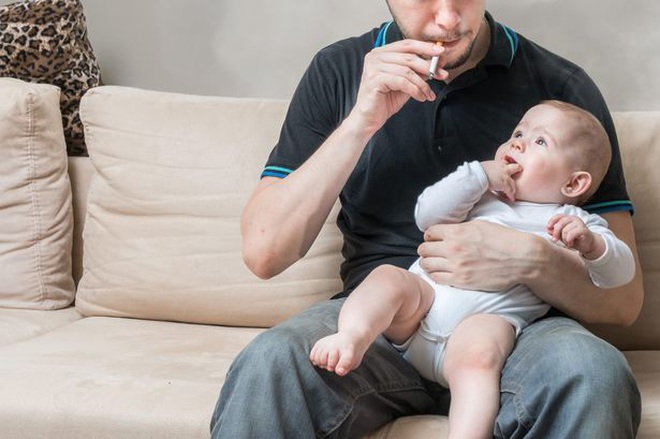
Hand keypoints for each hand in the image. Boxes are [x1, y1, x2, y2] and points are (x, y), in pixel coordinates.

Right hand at [349, 40, 446, 134]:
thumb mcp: (406, 82)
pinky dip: (415, 90)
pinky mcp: (374, 80)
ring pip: (407, 71)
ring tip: (429, 94)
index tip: (441, 53)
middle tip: (442, 75)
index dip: (425, 47)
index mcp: (381, 53)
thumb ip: (418, 71)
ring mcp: (373, 67)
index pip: (406, 44)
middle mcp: (375, 56)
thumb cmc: (385, 100)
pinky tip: (420, 98)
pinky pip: (402, 82)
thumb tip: (438, 61)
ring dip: (422, 83)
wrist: (368, 119)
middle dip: (428, 66)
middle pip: (408, 57)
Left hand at [417, 220, 542, 290]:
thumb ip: (459, 228)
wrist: (522, 258)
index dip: (430, 236)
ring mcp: (456, 265)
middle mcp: (453, 248)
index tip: (434, 239)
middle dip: (426, 250)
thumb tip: (447, 232)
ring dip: (428, 263)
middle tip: (432, 252)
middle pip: (424, 249)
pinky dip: (435, 275)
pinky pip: (437, 278)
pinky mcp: (461, 280)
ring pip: (426, 265)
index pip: (429, 233)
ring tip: (434, 263)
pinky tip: (441, 272)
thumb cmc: (503, 239)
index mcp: (457, 231)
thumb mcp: (480, 225)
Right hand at [481, 160, 520, 201]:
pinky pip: (510, 191)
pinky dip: (510, 195)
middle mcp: (503, 168)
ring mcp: (505, 176)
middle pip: (515, 168)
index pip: (506, 165)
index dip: (507, 169)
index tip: (507, 172)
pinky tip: (510, 198)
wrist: (478, 175)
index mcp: (497, 163)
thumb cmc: (477, 172)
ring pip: (513, 182)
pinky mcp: (505, 184)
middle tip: (519, 174)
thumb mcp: (483, 167)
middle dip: (518, 170)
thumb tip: (485, 173)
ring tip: (512, 193)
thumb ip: (488, 170)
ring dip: (513, 188)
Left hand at [547, 214, 604, 259]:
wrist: (588, 245)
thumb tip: (547, 229)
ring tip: (567, 242)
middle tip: (555, 240)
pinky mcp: (584, 230)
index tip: (548, 227)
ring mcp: (580, 224)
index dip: (552, 221)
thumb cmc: (574, 239)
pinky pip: (571, 234)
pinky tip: (570, 243)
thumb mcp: (562, 236)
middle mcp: (574, 219)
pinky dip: (569, 240)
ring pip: (565, 230)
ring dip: (564, 239)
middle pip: (560, 223)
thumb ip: (555, 232)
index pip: (558, 216)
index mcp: (568, 218)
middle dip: (556, 233)